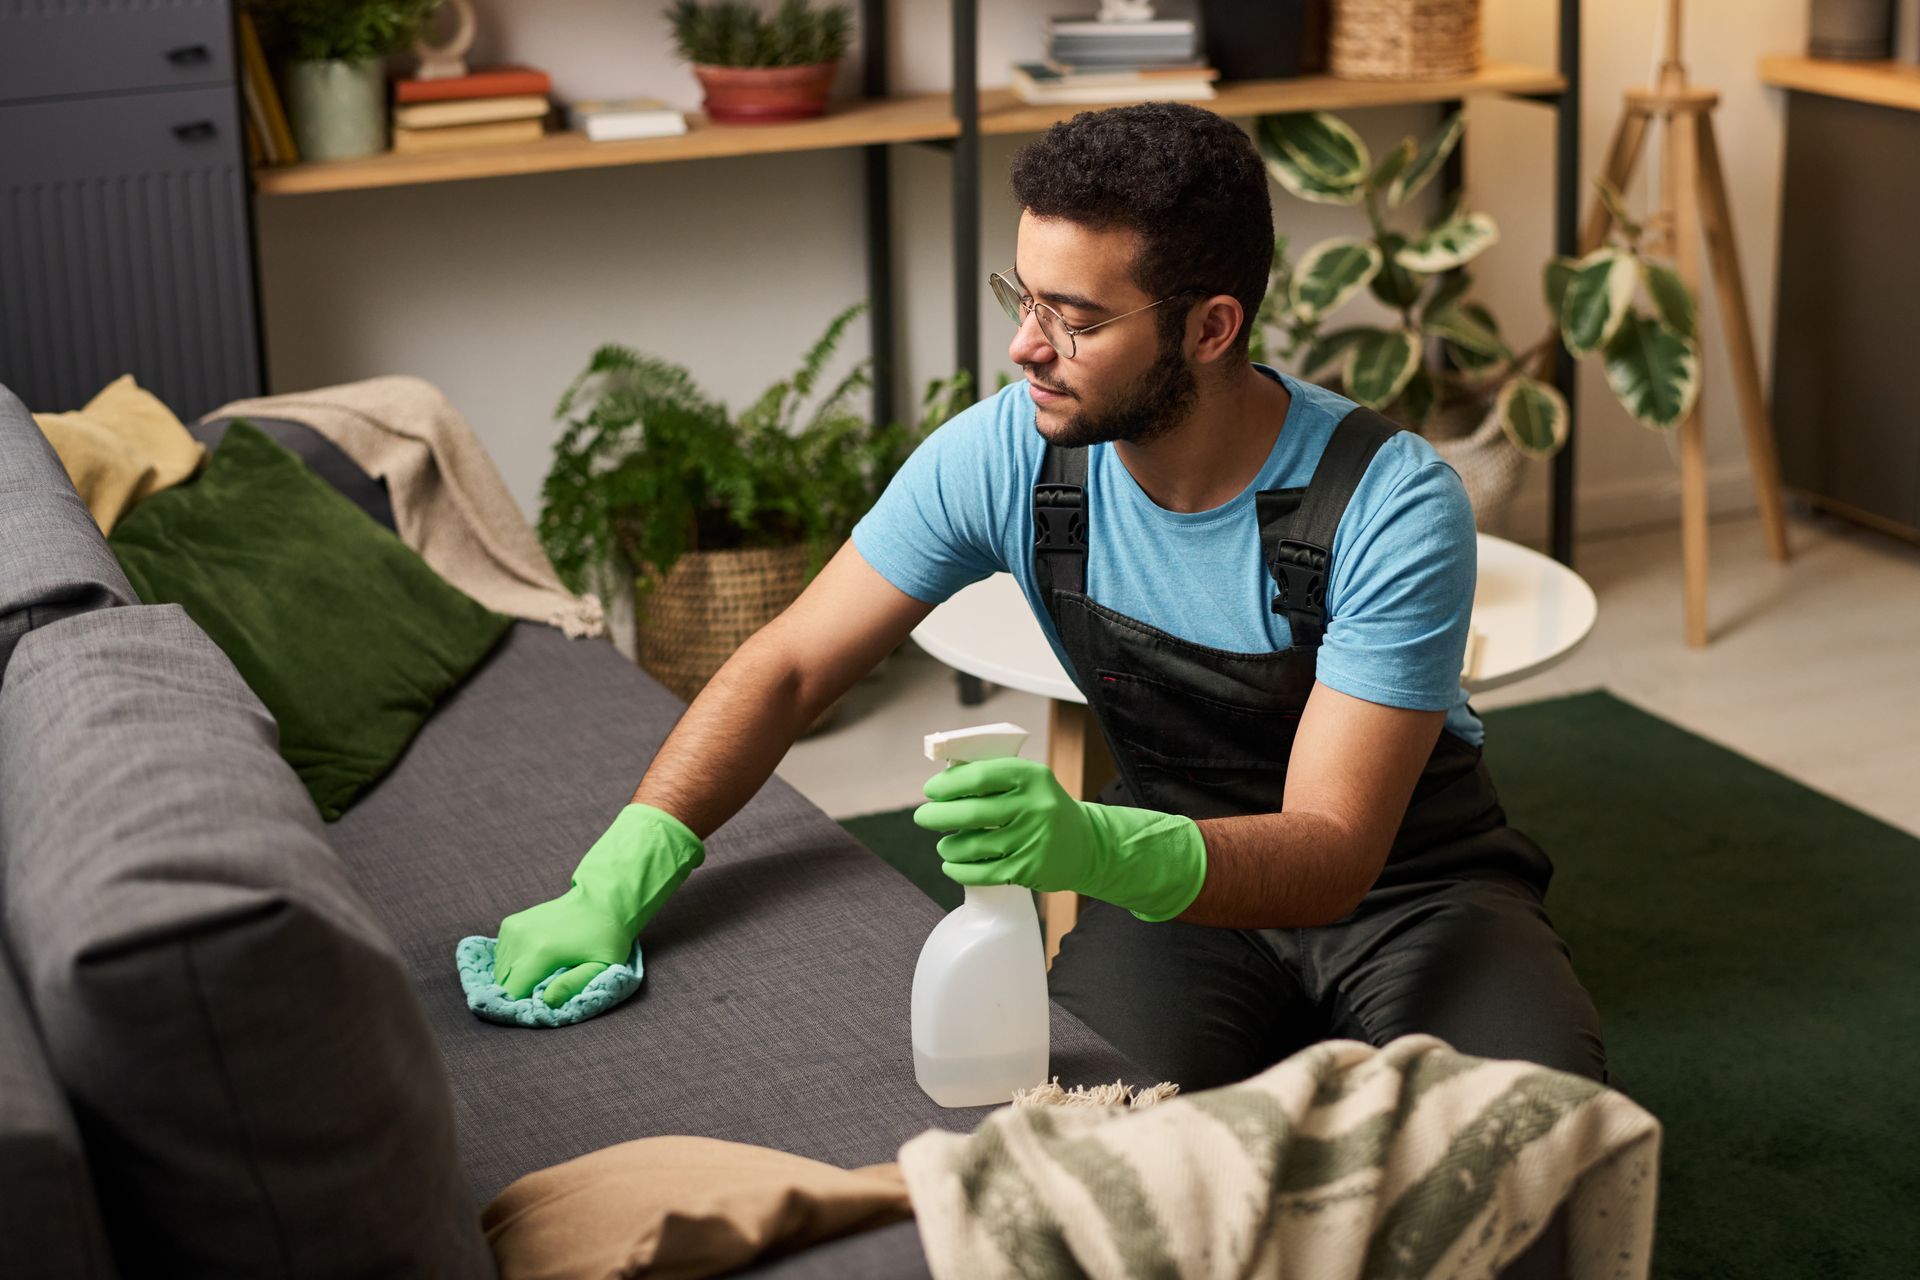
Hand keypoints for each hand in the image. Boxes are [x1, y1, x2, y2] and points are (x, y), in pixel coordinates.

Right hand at [494, 803, 704, 1005]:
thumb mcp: (601, 966)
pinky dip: (514, 963)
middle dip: (520, 993)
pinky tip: (536, 958)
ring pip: (500, 971)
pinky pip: (502, 956)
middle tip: (547, 989)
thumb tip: (546, 1002)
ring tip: (544, 972)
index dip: (524, 1005)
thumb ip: (573, 986)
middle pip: (503, 984)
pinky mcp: (509, 924)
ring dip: (516, 978)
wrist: (601, 900)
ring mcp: (512, 928)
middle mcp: (519, 938)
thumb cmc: (606, 938)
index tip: (542, 1004)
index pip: (511, 993)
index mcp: (540, 952)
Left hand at [912, 757, 1206, 921]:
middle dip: (937, 815)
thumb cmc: (1045, 808)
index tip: (931, 790)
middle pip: (970, 813)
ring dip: (948, 846)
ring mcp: (1031, 840)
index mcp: (1032, 777)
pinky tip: (952, 864)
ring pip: (972, 845)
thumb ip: (993, 778)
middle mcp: (1034, 807)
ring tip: (944, 844)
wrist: (1087, 845)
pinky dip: (959, 869)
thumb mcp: (1029, 783)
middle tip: (923, 816)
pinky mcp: (1027, 869)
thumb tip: (943, 781)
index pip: (979, 776)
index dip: (948, 784)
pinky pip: (981, 872)